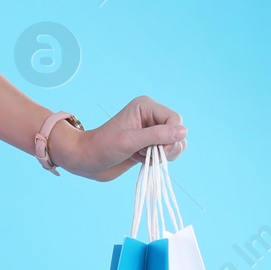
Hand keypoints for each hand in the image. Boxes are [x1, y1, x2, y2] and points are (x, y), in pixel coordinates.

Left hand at [54, 96, 185, 182]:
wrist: (87, 161)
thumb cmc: (103, 147)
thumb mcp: (130, 141)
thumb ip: (157, 136)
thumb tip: (184, 132)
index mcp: (146, 107)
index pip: (174, 119)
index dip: (171, 136)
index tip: (158, 150)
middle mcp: (151, 117)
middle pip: (177, 132)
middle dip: (168, 147)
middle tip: (149, 155)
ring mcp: (150, 132)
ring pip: (174, 143)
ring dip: (163, 155)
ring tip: (144, 157)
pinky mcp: (148, 146)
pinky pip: (165, 153)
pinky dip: (158, 160)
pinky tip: (142, 161)